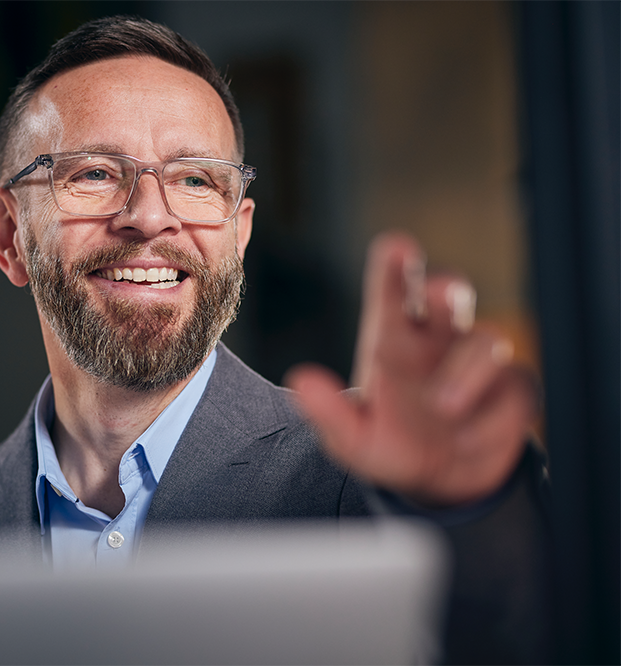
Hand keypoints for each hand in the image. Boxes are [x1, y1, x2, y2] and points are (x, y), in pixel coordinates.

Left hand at [286, 232, 538, 506]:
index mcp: (394, 341)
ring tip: (444, 404)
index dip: (396, 265)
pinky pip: (513, 395)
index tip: (397, 246)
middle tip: (440, 290)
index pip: (394, 291)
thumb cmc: (393, 445)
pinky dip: (492, 419)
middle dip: (446, 287)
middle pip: (448, 295)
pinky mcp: (513, 395)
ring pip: (487, 341)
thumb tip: (301, 382)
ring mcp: (480, 365)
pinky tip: (468, 441)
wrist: (441, 484)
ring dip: (467, 369)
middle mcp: (438, 342)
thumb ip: (329, 413)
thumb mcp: (352, 438)